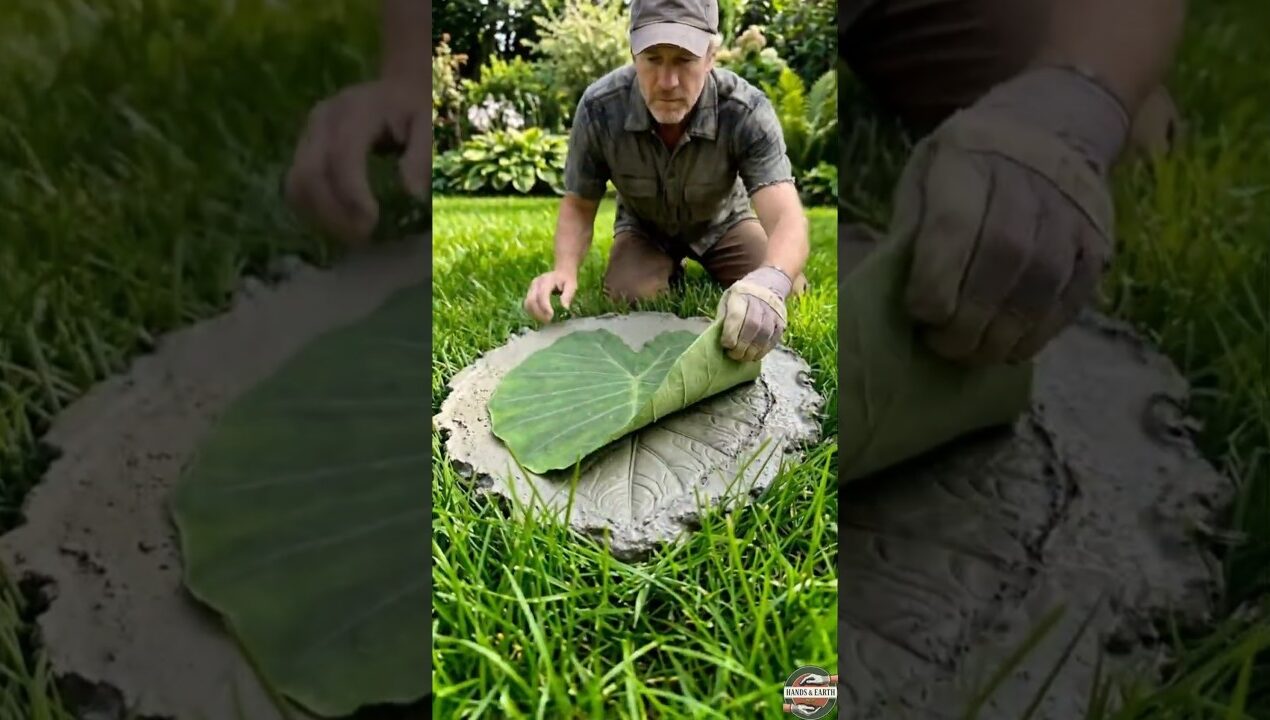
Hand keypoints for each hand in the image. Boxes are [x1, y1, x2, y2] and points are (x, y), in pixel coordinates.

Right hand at [284, 79, 428, 244]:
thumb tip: (411, 196)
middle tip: (362, 237)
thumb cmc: (415, 108)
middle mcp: (322, 120)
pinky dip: (313, 210)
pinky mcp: (302, 147)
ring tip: (351, 234)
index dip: (352, 195)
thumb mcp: (429, 125)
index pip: (341, 157)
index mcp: (354, 110)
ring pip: (296, 183)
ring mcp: (307, 133)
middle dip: (333, 213)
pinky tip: (338, 222)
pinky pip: (296, 185)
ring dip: (319, 216)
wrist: (397, 88)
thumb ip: (421, 157)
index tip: (373, 223)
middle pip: (310, 174)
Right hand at [524, 269, 577, 322]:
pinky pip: (527, 305)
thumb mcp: (572, 286)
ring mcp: (531, 287)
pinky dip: (532, 313)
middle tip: (548, 321)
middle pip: (532, 300)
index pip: (542, 294)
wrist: (561, 273)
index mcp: (547, 280)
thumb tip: (564, 307)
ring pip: (527, 303)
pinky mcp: (529, 292)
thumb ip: (568, 295)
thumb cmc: (567, 281)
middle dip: (538, 313)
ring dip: (534, 314)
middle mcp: (536, 283)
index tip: (551, 316)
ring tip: (545, 320)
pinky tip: (540, 317)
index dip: (545, 307)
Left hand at [718, 266, 791, 362]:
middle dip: (741, 345)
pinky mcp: (781, 321)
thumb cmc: (741, 296)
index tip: (725, 345)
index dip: (730, 334)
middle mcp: (759, 302)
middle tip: (733, 355)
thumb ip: (724, 317)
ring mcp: (773, 312)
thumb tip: (720, 338)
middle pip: (752, 327)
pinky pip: (773, 339)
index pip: (737, 316)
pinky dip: (763, 350)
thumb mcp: (727, 299)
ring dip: (752, 351)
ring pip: (764, 335)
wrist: (767, 285)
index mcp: (741, 295)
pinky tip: (755, 355)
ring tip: (743, 357)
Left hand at [898, 66, 1128, 364]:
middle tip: (944, 345)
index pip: (955, 225)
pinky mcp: (1099, 240)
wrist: (1052, 124)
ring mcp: (1070, 210)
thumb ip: (914, 224)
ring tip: (975, 353)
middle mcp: (1027, 180)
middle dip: (969, 317)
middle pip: (1003, 258)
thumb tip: (901, 291)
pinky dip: (1040, 331)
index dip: (936, 280)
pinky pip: (1072, 295)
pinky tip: (1012, 347)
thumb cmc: (969, 161)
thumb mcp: (926, 171)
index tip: (920, 314)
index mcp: (970, 158)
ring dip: (1005, 332)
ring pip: (1042, 281)